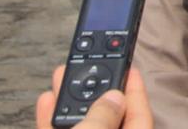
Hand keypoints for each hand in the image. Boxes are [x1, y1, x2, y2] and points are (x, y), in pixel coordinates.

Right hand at [36, 65, 152, 128]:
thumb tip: (113, 98)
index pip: (140, 114)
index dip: (136, 89)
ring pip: (81, 123)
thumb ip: (104, 117)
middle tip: (89, 63)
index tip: (130, 67)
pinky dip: (51, 119)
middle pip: (107, 115)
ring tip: (61, 75)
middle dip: (95, 88)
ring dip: (70, 99)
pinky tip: (47, 100)